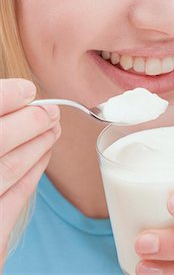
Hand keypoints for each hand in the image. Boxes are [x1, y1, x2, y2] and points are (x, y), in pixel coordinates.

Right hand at [0, 78, 60, 267]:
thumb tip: (9, 103)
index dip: (4, 98)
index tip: (25, 90)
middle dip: (29, 122)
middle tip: (49, 110)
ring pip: (8, 168)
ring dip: (36, 145)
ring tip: (53, 128)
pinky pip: (13, 200)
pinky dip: (32, 174)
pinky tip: (43, 156)